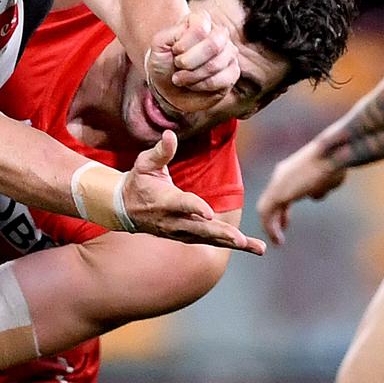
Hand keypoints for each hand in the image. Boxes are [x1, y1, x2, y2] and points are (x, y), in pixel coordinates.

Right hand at [121, 130, 265, 254]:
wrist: (125, 210)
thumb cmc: (138, 182)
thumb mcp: (144, 164)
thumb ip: (160, 151)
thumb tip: (170, 134)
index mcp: (166, 200)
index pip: (183, 204)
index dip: (195, 208)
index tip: (208, 213)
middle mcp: (174, 220)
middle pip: (201, 229)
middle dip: (222, 234)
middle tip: (240, 240)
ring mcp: (180, 232)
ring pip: (209, 239)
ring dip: (233, 243)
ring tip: (258, 248)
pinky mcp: (186, 237)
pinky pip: (210, 242)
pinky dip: (229, 244)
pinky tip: (250, 246)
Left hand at [146, 10, 238, 112]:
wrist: (168, 88)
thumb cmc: (164, 63)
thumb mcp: (159, 46)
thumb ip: (170, 34)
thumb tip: (187, 34)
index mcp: (200, 21)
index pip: (200, 26)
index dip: (185, 44)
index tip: (174, 51)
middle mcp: (218, 33)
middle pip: (213, 44)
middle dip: (189, 61)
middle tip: (178, 66)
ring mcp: (229, 52)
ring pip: (216, 64)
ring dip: (192, 76)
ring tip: (181, 78)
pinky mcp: (233, 72)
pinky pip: (223, 79)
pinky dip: (202, 85)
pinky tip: (194, 85)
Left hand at [256, 139, 347, 245]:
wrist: (332, 153)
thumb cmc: (335, 163)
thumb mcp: (327, 178)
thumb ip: (318, 187)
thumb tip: (314, 195)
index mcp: (291, 171)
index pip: (281, 193)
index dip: (282, 210)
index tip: (285, 223)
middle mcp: (281, 176)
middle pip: (271, 201)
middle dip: (275, 219)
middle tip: (278, 236)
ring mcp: (278, 183)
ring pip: (266, 208)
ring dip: (270, 226)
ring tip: (277, 241)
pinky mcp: (279, 192)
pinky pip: (267, 213)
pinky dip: (270, 227)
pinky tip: (277, 238)